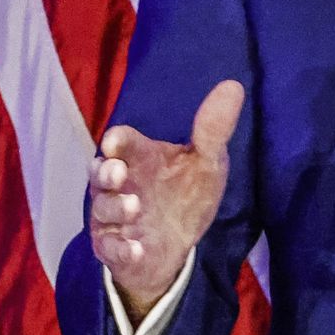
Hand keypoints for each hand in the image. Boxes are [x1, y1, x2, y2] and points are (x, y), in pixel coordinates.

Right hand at [90, 80, 244, 315]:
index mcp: (140, 158)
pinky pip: (110, 248)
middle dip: (105, 173)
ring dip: (115, 208)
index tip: (116, 141)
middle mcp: (119, 184)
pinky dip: (121, 248)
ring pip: (103, 209)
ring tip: (134, 207)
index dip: (118, 141)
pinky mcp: (112, 247)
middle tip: (118, 172)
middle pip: (100, 173)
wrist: (176, 245)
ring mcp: (112, 216)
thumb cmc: (186, 194)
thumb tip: (233, 86)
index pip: (123, 143)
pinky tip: (136, 249)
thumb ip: (213, 130)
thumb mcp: (206, 163)